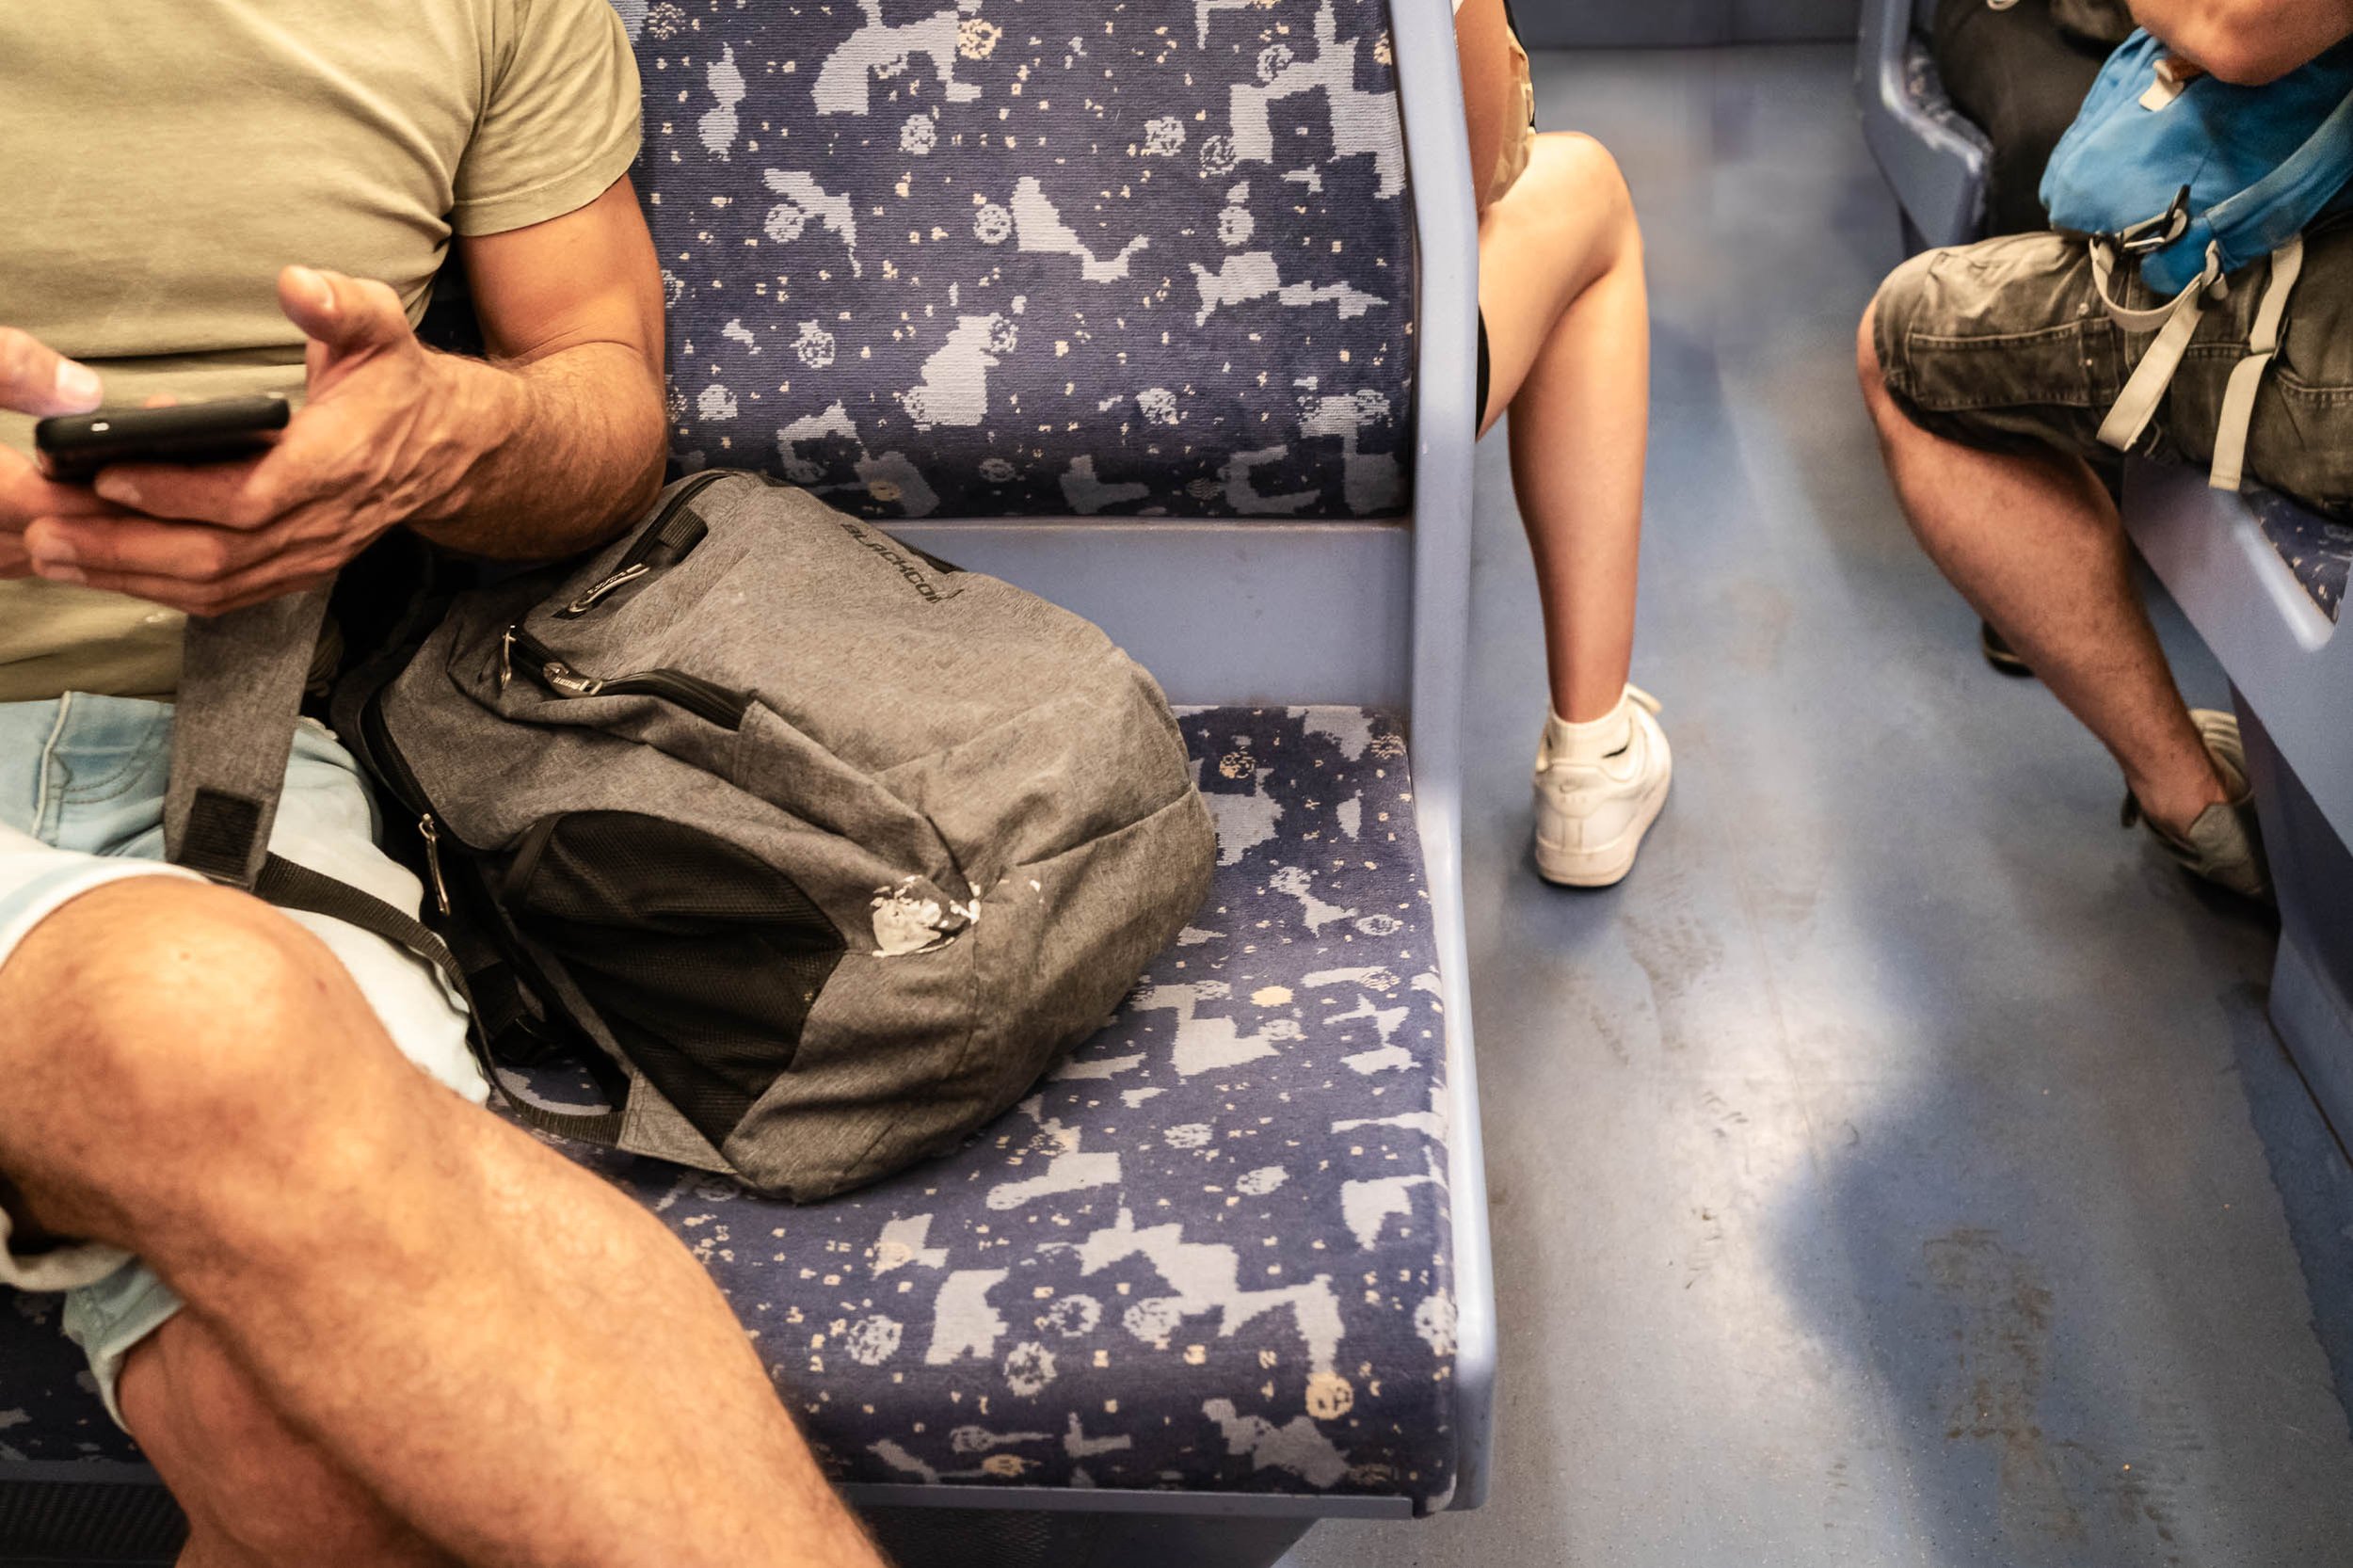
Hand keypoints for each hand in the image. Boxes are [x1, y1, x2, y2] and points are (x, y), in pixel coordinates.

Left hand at [22, 267, 510, 615]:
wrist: (449, 449)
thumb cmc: (401, 388)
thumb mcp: (382, 327)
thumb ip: (341, 305)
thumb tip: (298, 286)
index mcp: (339, 464)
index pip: (250, 495)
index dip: (177, 493)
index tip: (108, 475)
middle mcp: (322, 522)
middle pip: (216, 554)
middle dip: (124, 547)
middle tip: (46, 530)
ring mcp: (308, 554)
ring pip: (212, 583)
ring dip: (127, 575)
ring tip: (53, 555)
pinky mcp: (294, 569)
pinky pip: (222, 595)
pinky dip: (157, 590)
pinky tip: (103, 573)